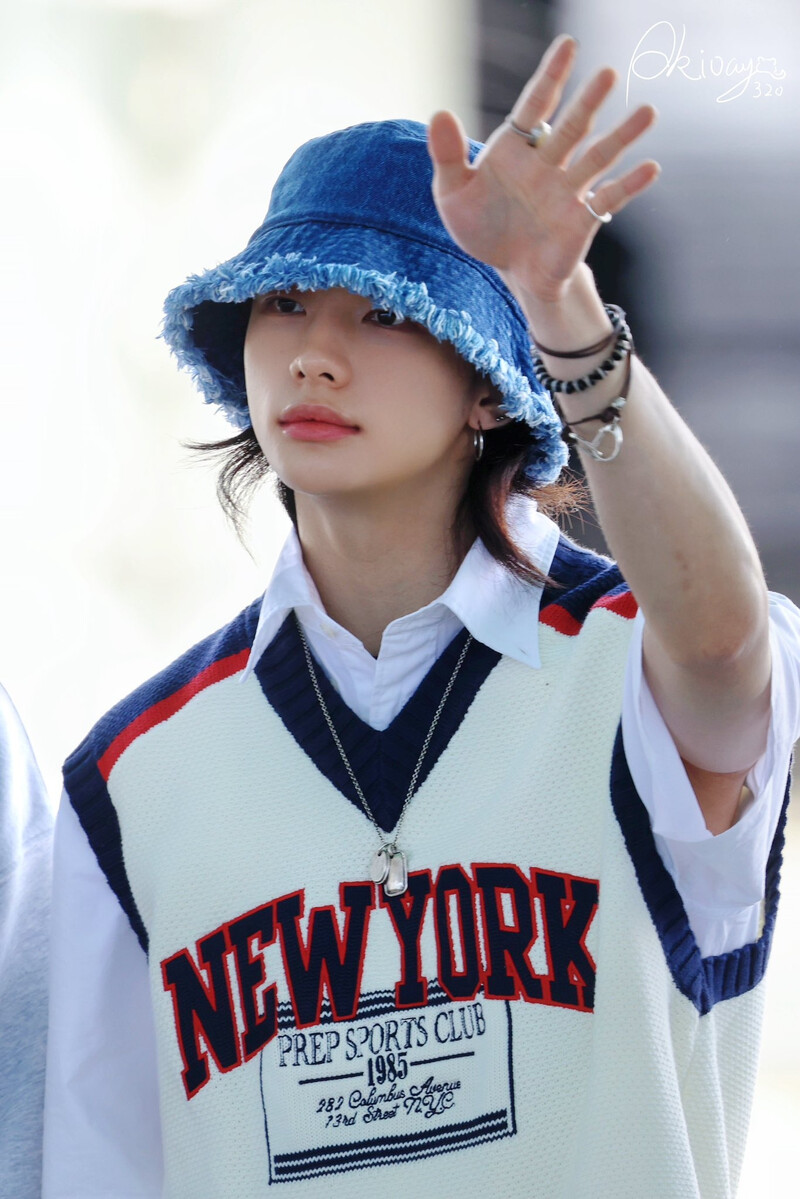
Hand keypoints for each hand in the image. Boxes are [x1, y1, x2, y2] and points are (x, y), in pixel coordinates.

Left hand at [427, 35, 659, 304]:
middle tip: (608, 74)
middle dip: (589, 101)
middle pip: (573, 126)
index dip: (552, 75)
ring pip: (598, 157)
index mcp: (517, 149)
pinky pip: (609, 199)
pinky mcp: (583, 219)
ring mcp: (569, 190)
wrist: (509, 271)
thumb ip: (448, 156)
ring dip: (622, 136)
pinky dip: (629, 185)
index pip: (536, 105)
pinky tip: (650, 168)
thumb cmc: (483, 228)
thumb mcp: (453, 194)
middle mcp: (548, 163)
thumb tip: (439, 113)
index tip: (568, 45)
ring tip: (647, 112)